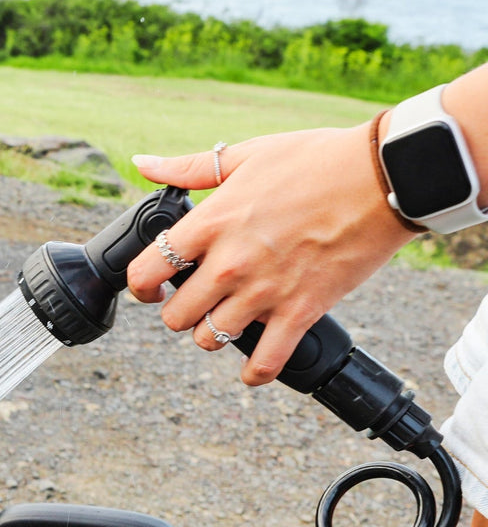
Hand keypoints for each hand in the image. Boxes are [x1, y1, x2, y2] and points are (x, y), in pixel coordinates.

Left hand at [126, 123, 416, 384]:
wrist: (385, 176)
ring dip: (213, 334)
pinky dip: (255, 371)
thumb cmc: (317, 160)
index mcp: (211, 223)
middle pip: (174, 317)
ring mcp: (263, 292)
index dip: (142, 286)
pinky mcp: (299, 312)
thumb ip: (189, 168)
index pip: (146, 271)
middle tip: (196, 302)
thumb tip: (144, 163)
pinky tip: (253, 364)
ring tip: (228, 319)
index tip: (152, 288)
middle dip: (180, 312)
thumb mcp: (247, 155)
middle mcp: (230, 263)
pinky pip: (263, 362)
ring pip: (208, 340)